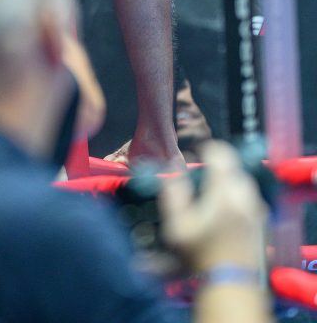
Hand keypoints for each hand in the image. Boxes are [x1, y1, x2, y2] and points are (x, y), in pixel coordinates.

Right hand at [159, 140, 266, 276]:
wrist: (231, 286)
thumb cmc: (200, 255)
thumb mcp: (177, 224)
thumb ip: (173, 192)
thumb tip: (173, 167)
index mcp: (225, 190)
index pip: (221, 152)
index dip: (206, 149)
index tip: (196, 158)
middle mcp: (245, 195)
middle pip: (233, 168)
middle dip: (217, 170)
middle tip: (200, 183)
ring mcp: (257, 210)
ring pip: (243, 184)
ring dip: (228, 185)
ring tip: (212, 201)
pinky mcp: (263, 224)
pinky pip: (250, 201)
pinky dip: (238, 200)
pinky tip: (225, 218)